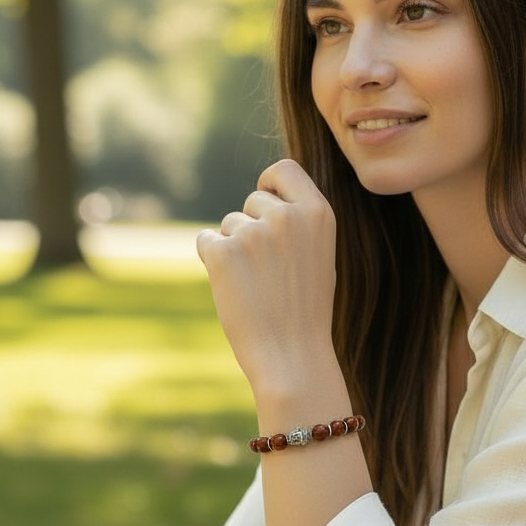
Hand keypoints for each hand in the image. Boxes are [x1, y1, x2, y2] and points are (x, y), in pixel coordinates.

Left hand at [196, 159, 337, 393]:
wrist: (292, 356)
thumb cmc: (306, 312)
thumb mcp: (320, 257)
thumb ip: (299, 223)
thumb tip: (268, 197)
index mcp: (319, 213)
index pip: (285, 169)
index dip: (270, 183)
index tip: (264, 198)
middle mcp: (287, 216)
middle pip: (253, 201)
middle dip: (251, 227)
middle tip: (266, 270)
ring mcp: (254, 233)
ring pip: (229, 225)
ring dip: (233, 249)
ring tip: (255, 286)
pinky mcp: (223, 252)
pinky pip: (206, 240)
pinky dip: (212, 260)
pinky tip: (233, 288)